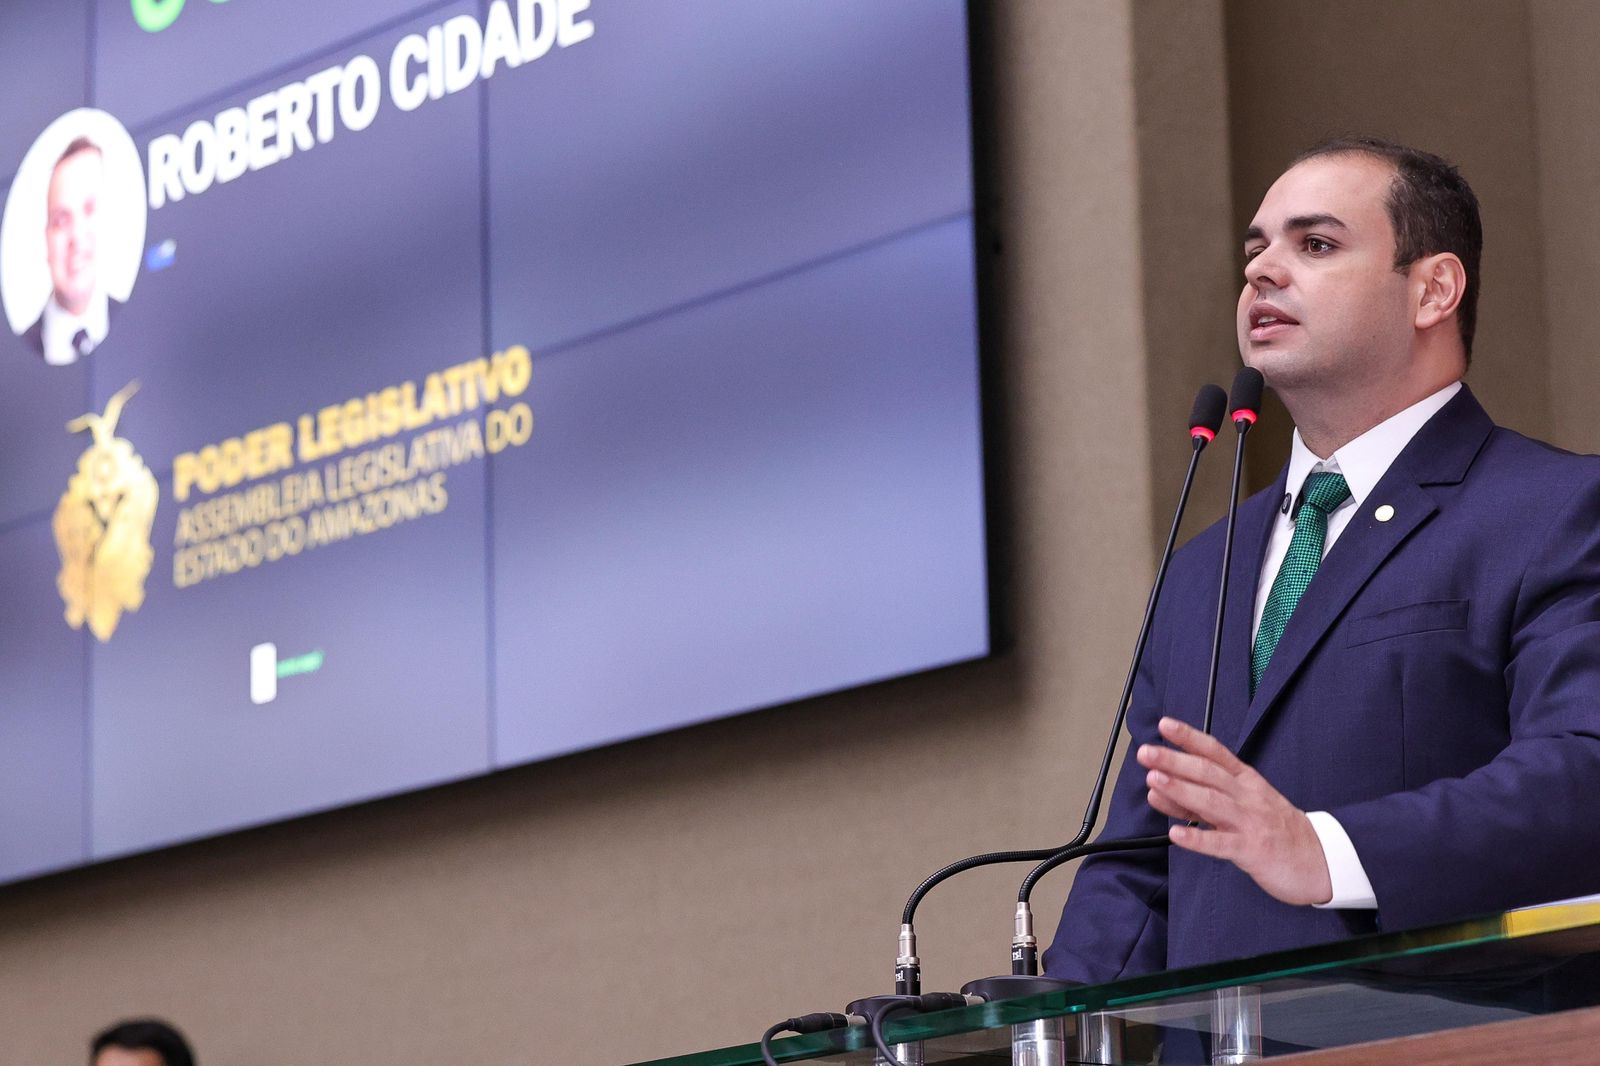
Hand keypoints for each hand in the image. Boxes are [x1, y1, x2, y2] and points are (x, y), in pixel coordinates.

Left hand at [1139, 716, 1332, 905]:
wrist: (1321, 860)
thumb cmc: (1277, 830)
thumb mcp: (1243, 805)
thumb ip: (1200, 798)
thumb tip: (1158, 786)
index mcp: (1246, 781)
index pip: (1215, 752)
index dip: (1189, 737)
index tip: (1164, 724)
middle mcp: (1247, 796)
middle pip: (1208, 773)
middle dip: (1175, 760)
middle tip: (1146, 752)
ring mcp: (1250, 822)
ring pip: (1212, 802)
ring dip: (1181, 790)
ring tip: (1153, 781)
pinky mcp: (1253, 851)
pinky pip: (1221, 844)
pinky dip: (1197, 838)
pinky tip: (1175, 834)